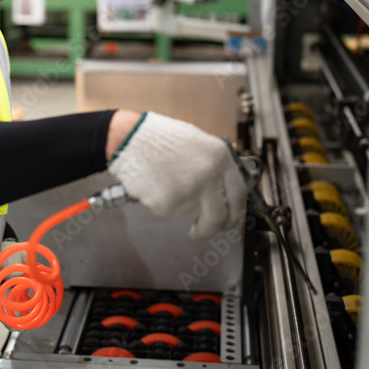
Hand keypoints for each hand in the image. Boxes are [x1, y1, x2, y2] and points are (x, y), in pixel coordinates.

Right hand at [107, 112, 247, 240]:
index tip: (226, 222)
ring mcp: (190, 186)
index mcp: (220, 156)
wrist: (130, 136)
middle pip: (218, 216)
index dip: (233, 214)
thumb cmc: (159, 139)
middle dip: (208, 229)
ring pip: (186, 210)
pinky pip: (166, 209)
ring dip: (174, 202)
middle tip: (199, 232)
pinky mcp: (169, 199)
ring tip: (161, 177)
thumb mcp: (197, 145)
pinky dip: (157, 201)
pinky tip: (151, 181)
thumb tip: (223, 194)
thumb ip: (213, 168)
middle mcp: (210, 172)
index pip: (239, 194)